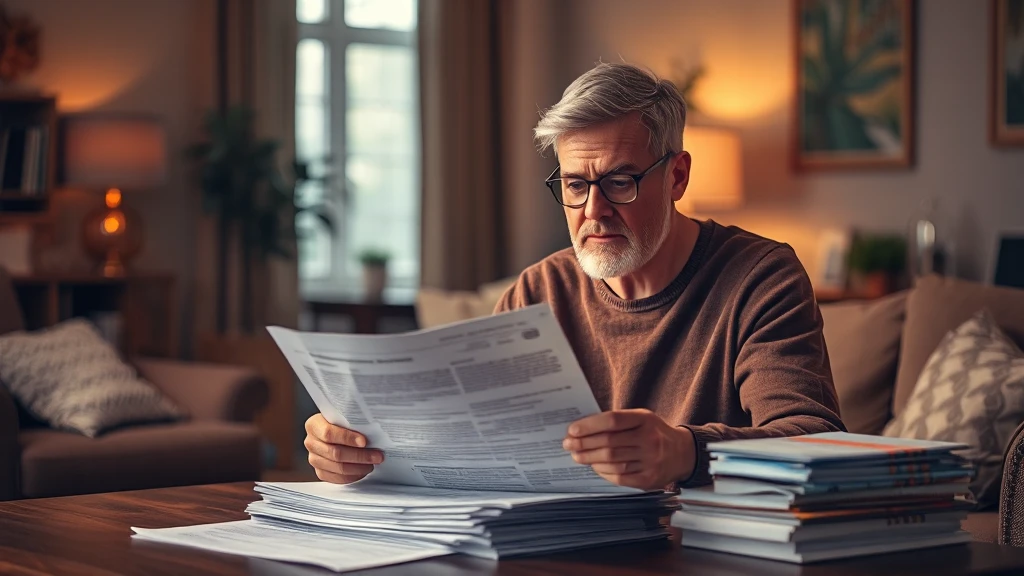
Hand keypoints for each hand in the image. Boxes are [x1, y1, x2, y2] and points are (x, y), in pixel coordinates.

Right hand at [304, 413, 383, 483]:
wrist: (335, 431)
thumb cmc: (342, 422)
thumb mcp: (344, 416)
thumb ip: (352, 422)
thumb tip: (373, 430)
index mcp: (314, 425)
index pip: (329, 433)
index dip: (347, 438)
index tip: (364, 441)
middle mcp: (311, 443)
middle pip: (335, 453)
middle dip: (360, 455)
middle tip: (377, 456)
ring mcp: (314, 459)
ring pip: (338, 468)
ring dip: (359, 467)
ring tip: (372, 463)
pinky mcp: (320, 472)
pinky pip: (337, 478)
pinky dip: (353, 476)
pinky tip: (363, 471)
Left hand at [562, 409, 694, 489]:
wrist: (682, 453)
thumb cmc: (653, 433)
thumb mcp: (641, 419)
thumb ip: (618, 422)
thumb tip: (584, 429)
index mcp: (645, 420)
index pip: (613, 421)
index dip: (590, 426)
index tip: (572, 430)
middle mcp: (649, 440)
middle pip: (609, 443)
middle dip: (584, 444)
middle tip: (568, 445)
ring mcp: (650, 461)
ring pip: (612, 461)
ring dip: (590, 459)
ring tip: (577, 456)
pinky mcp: (649, 479)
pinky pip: (620, 477)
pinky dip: (603, 472)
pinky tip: (595, 467)